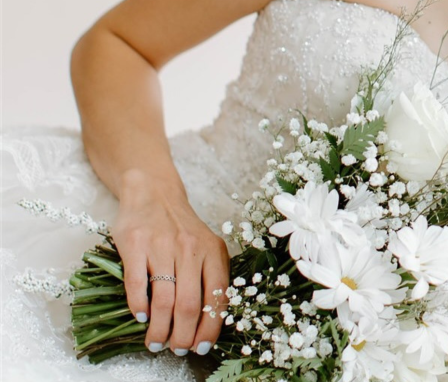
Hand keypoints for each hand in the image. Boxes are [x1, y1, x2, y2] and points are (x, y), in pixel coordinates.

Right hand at [111, 170, 228, 356]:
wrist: (154, 193)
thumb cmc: (182, 228)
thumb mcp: (205, 247)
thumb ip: (209, 277)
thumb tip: (207, 322)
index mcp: (213, 252)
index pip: (216, 297)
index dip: (210, 327)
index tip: (201, 347)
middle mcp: (190, 248)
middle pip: (189, 304)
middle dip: (183, 335)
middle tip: (176, 350)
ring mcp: (162, 246)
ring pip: (164, 299)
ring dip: (160, 328)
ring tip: (156, 343)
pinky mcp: (135, 244)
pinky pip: (137, 284)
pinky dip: (139, 307)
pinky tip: (141, 319)